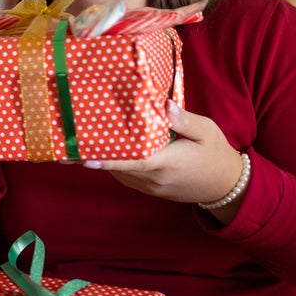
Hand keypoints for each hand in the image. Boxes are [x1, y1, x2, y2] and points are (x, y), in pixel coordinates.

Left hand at [84, 102, 244, 221]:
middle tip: (70, 142)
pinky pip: (126, 177)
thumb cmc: (216, 154)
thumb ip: (185, 120)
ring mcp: (151, 187)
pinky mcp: (150, 190)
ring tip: (81, 143)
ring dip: (103, 160)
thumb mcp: (207, 131)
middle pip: (120, 167)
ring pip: (120, 173)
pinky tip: (105, 150)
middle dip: (96, 155)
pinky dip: (114, 166)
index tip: (86, 157)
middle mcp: (155, 178)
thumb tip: (165, 106)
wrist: (225, 186)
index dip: (110, 160)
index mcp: (169, 162)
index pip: (134, 161)